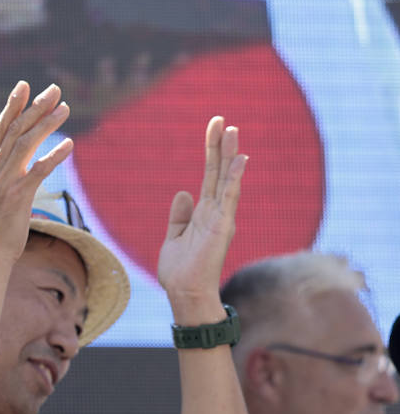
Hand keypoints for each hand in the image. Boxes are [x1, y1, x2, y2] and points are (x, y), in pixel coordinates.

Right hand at [0, 81, 72, 266]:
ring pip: (25, 144)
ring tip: (65, 108)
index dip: (12, 106)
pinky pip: (38, 171)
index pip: (0, 129)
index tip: (25, 85)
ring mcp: (3, 183)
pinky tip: (69, 145)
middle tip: (54, 89)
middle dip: (34, 107)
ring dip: (46, 124)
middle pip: (14, 130)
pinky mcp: (17, 197)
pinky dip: (54, 156)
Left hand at [157, 117, 247, 310]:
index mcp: (205, 213)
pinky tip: (239, 159)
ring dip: (229, 155)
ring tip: (231, 130)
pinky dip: (234, 178)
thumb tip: (182, 192)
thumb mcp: (174, 237)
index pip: (210, 176)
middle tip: (221, 120)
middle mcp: (216, 212)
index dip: (211, 153)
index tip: (213, 130)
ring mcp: (221, 218)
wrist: (185, 293)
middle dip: (219, 146)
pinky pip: (229, 198)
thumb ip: (179, 215)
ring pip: (226, 179)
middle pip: (219, 172)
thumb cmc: (180, 271)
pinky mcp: (222, 227)